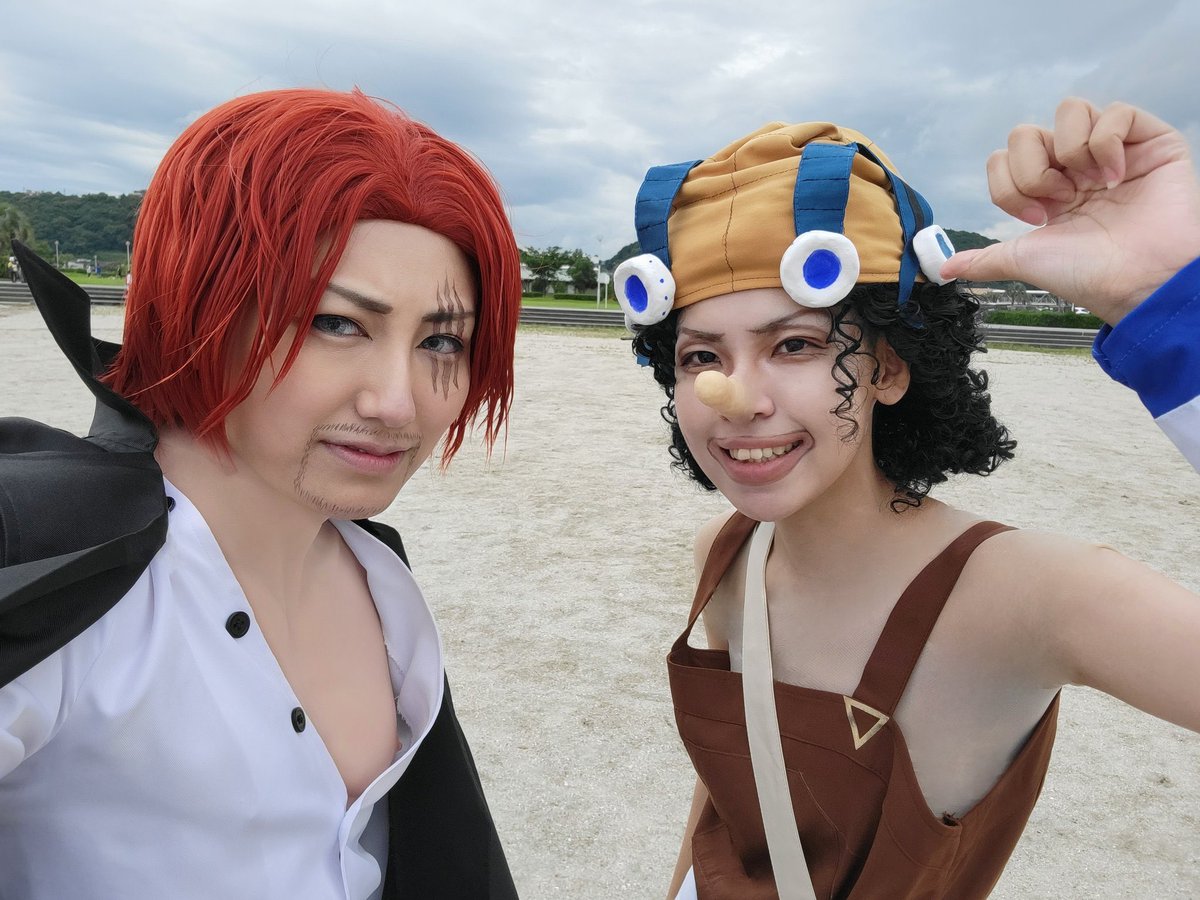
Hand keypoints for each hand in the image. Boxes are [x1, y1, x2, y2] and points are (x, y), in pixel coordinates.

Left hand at [941, 98, 1199, 322]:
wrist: (1138, 280)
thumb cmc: (1089, 273)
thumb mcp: (1024, 261)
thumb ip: (984, 259)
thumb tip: (943, 268)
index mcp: (1046, 191)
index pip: (1003, 158)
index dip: (1010, 186)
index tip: (1038, 217)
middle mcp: (1074, 167)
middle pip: (1025, 133)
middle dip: (1034, 171)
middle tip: (1062, 201)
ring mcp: (1112, 150)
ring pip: (1068, 110)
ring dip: (1070, 152)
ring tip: (1091, 186)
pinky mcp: (1150, 140)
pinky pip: (1115, 111)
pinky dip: (1107, 143)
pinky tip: (1117, 176)